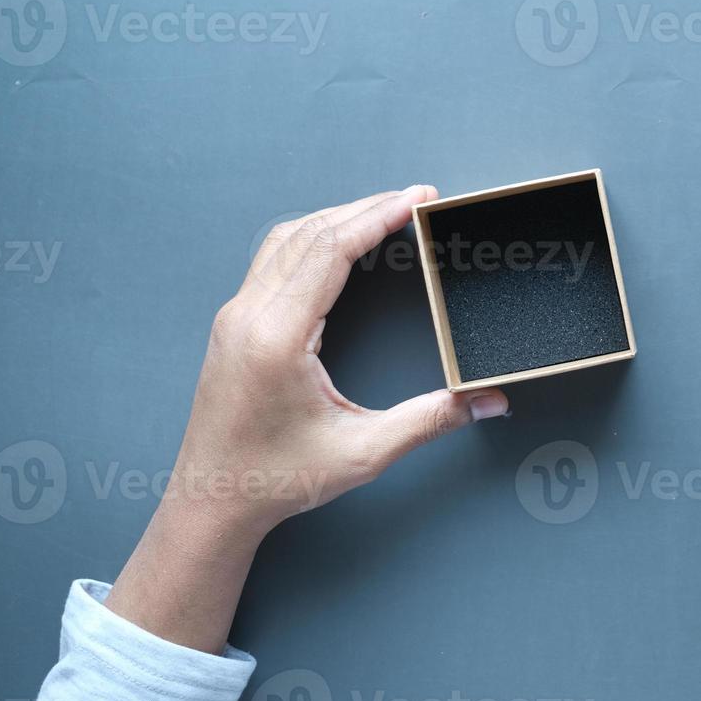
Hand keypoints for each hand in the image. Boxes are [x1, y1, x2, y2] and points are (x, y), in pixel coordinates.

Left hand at [106, 186, 508, 651]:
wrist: (211, 502)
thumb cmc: (277, 479)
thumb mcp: (363, 452)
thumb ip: (430, 420)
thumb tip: (489, 400)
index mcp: (278, 337)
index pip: (331, 249)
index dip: (378, 216)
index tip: (418, 199)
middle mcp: (249, 315)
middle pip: (310, 233)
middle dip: (366, 207)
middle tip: (416, 198)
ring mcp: (235, 317)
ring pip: (286, 240)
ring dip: (336, 218)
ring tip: (384, 212)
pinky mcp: (234, 325)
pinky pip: (273, 260)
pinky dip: (312, 239)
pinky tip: (340, 245)